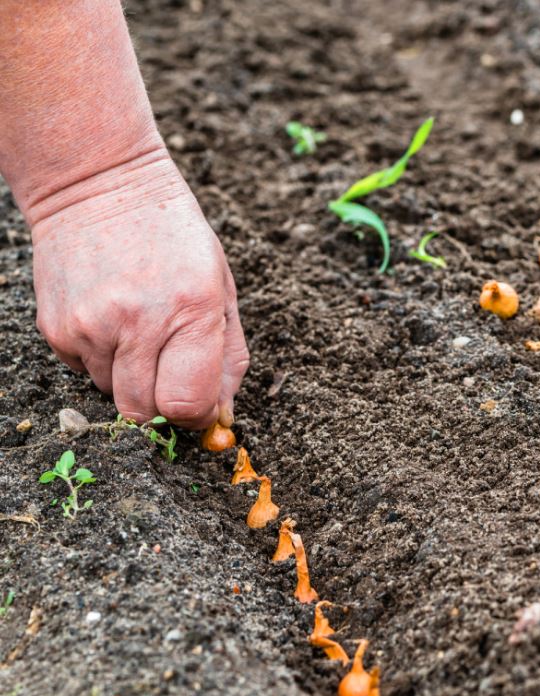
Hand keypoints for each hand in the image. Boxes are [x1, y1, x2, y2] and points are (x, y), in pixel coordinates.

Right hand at [31, 152, 248, 428]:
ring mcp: (91, 327)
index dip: (197, 415)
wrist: (98, 182)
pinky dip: (103, 360)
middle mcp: (138, 323)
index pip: (186, 405)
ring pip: (115, 396)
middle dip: (164, 405)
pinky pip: (85, 374)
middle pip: (145, 414)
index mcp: (192, 310)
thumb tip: (222, 416)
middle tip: (172, 370)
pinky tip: (112, 318)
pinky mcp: (57, 328)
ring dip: (133, 379)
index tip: (200, 404)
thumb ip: (230, 357)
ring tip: (140, 330)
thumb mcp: (221, 286)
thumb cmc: (174, 236)